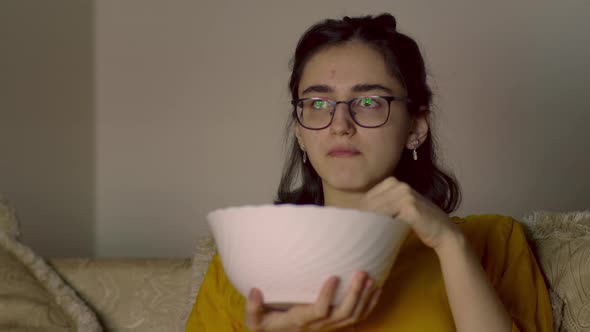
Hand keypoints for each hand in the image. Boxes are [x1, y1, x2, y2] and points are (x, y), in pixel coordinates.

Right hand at [244, 271, 381, 331]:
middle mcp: (318, 326)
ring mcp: (329, 327)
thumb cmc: (266, 325)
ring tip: (371, 278)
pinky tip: (377, 290)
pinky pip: (358, 319)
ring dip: (364, 297)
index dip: (328, 296)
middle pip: (343, 313)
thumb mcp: (254, 321)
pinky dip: (370, 305)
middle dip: (355, 293)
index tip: (334, 276)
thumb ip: (252, 307)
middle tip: (361, 272)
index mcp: (300, 321)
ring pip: (353, 316)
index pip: (318, 311)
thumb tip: (254, 290)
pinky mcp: (336, 325)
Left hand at [360, 176, 460, 250]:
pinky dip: (380, 227)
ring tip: (359, 237)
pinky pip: (389, 218)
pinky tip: (374, 236)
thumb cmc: (418, 222)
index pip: (367, 197)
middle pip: (370, 203)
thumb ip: (381, 207)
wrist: (443, 231)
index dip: (357, 212)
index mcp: (392, 182)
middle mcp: (398, 184)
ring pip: (377, 210)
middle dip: (360, 218)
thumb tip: (355, 215)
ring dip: (367, 224)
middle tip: (350, 233)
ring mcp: (405, 194)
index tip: (348, 225)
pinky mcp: (410, 206)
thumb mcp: (397, 210)